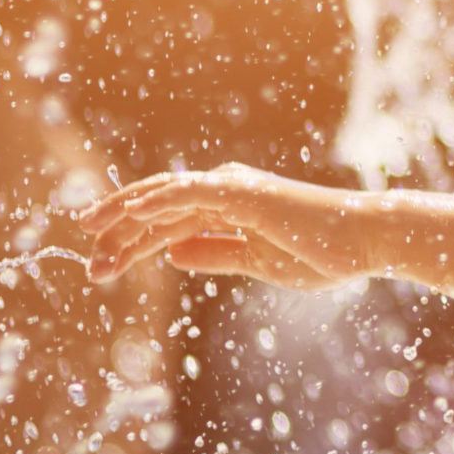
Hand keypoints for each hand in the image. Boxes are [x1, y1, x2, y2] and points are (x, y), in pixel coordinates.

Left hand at [76, 164, 366, 289]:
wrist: (365, 240)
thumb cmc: (323, 252)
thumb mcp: (259, 262)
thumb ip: (218, 254)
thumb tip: (173, 253)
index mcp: (230, 207)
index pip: (167, 223)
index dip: (130, 243)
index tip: (101, 265)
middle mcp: (227, 190)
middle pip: (157, 210)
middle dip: (119, 236)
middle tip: (88, 265)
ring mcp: (235, 188)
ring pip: (166, 200)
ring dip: (127, 220)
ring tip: (93, 238)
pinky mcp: (245, 192)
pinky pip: (192, 192)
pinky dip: (159, 199)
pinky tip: (131, 213)